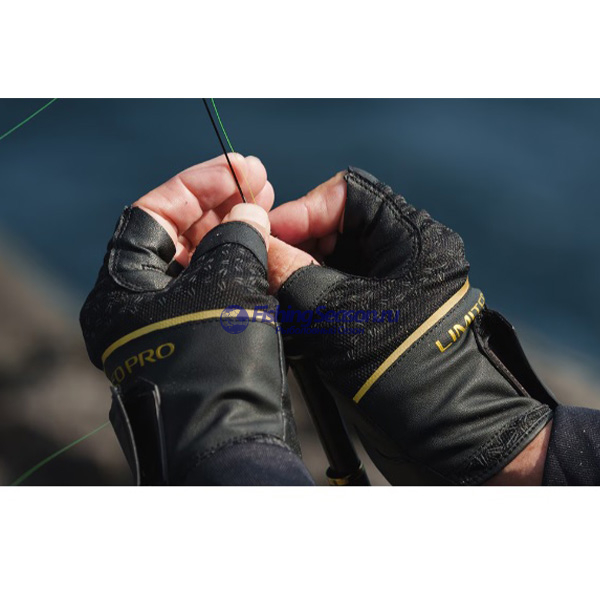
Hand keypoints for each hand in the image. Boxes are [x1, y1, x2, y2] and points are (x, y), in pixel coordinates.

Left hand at [80, 155, 300, 484]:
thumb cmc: (218, 362)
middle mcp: (140, 305)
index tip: (237, 169)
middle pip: (176, 236)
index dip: (195, 186)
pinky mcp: (203, 339)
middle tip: (260, 184)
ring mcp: (172, 323)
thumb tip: (248, 211)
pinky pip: (219, 290)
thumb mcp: (225, 285)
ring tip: (268, 208)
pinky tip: (267, 247)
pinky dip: (242, 266)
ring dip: (234, 234)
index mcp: (122, 289)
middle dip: (218, 206)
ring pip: (201, 263)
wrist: (232, 438)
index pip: (151, 215)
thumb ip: (236, 235)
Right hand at [268, 167, 556, 484]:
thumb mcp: (337, 313)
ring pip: (334, 259)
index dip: (303, 210)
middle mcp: (405, 252)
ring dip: (300, 273)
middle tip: (266, 269)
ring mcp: (393, 283)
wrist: (444, 429)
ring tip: (276, 296)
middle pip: (337, 226)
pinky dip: (311, 297)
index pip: (348, 193)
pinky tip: (291, 315)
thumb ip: (289, 272)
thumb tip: (254, 242)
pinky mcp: (381, 311)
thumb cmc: (401, 366)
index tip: (268, 237)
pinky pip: (338, 288)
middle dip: (298, 245)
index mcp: (410, 236)